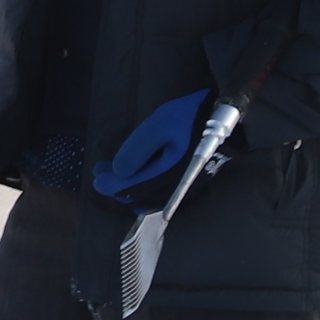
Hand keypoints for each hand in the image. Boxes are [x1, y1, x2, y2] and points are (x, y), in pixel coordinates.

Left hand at [94, 89, 211, 200]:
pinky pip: (158, 197)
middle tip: (101, 171)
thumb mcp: (160, 125)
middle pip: (136, 198)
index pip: (130, 189)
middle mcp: (176, 190)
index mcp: (168, 176)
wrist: (222, 120)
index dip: (108, 183)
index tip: (97, 172)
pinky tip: (135, 178)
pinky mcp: (187, 188)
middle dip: (115, 186)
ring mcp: (183, 191)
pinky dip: (141, 190)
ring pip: (146, 200)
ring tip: (115, 173)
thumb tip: (118, 171)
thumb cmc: (189, 120)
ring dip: (127, 189)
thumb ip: (137, 149)